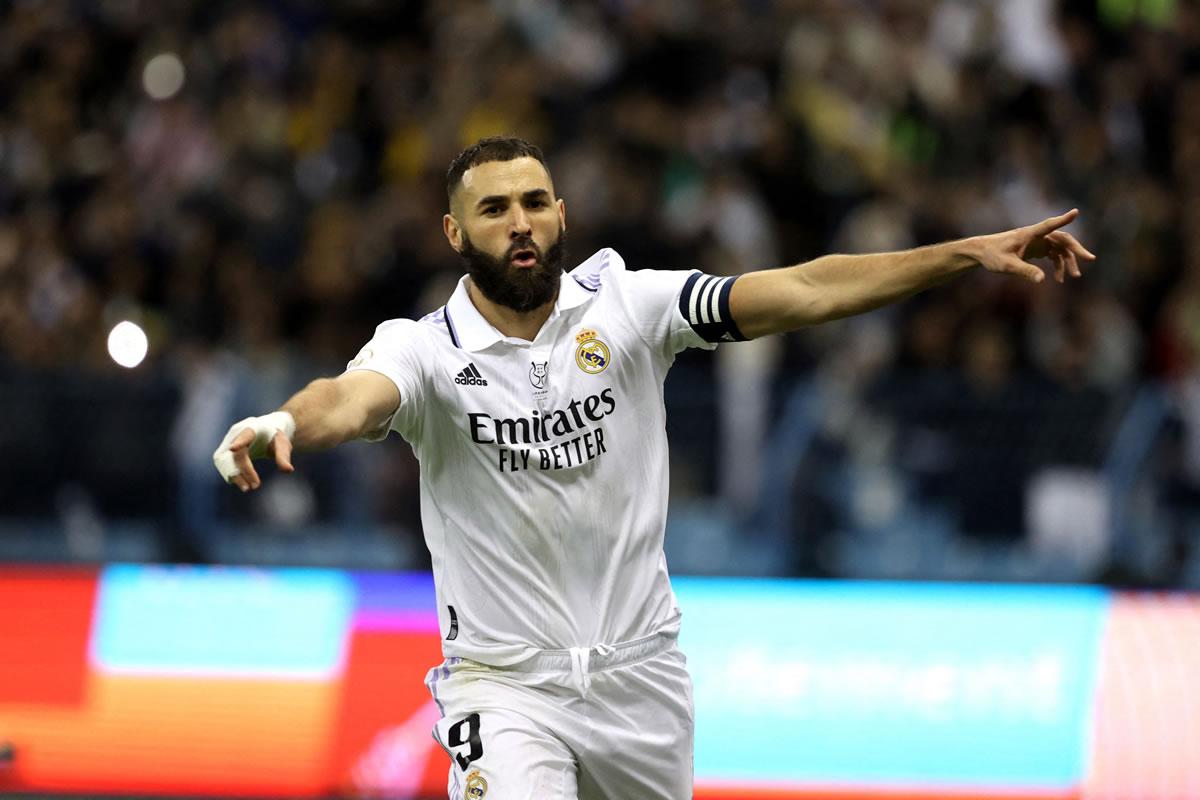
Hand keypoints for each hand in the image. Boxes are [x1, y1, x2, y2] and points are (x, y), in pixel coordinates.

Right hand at [212, 412, 295, 491]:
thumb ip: (283, 456)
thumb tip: (289, 470)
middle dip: (243, 471)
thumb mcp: (282, 445)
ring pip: (224, 461)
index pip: (245, 435)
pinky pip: (223, 464)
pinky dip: (231, 475)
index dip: (239, 442)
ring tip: (248, 488)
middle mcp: (236, 434)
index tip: (233, 448)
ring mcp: (227, 442)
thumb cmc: (274, 437)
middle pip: (235, 454)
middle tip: (255, 486)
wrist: (265, 431)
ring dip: (235, 476)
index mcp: (252, 429)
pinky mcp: (224, 451)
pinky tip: (242, 483)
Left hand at [973, 209, 1095, 283]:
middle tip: (1090, 259)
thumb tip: (1042, 280)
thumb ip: (1025, 271)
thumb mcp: (1007, 265)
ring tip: (1074, 276)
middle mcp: (1036, 235)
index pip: (1049, 225)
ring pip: (1060, 248)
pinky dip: (1059, 265)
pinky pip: (1053, 255)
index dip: (1062, 219)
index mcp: (1029, 234)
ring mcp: (1037, 241)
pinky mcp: (1036, 249)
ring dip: (1068, 261)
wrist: (981, 253)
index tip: (1076, 212)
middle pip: (1062, 238)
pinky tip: (1059, 279)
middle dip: (1076, 249)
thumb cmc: (992, 256)